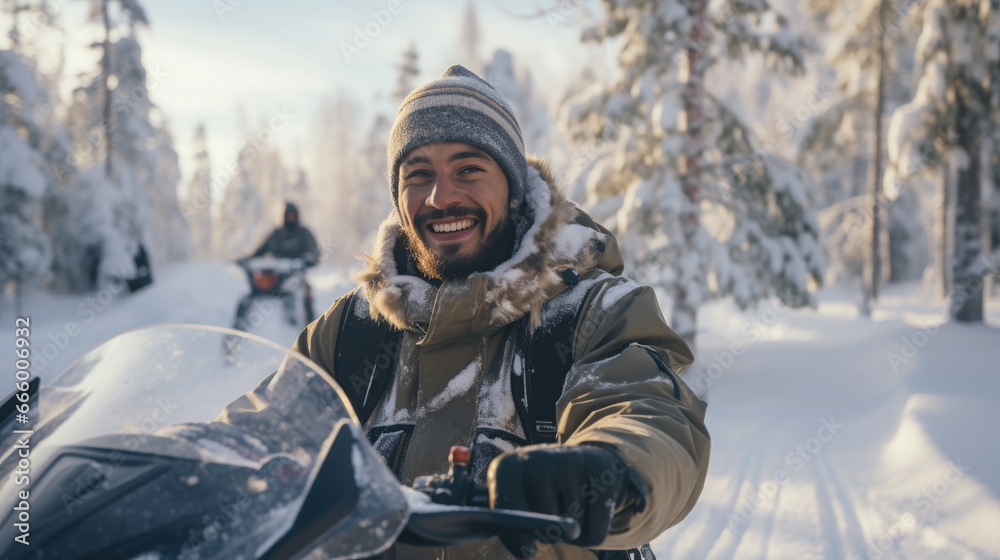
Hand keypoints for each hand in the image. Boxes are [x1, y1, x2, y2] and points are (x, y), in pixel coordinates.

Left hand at [487, 445, 628, 556]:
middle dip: (551, 533)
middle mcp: (536, 457)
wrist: (583, 464)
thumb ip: (515, 525)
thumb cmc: (542, 494)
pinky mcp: (599, 467)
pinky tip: (591, 506)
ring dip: (574, 531)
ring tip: (572, 505)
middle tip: (554, 515)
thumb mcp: (519, 505)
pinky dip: (596, 530)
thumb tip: (533, 541)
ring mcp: (569, 459)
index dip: (516, 538)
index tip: (528, 549)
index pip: (505, 508)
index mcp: (506, 467)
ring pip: (574, 528)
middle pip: (544, 524)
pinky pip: (597, 529)